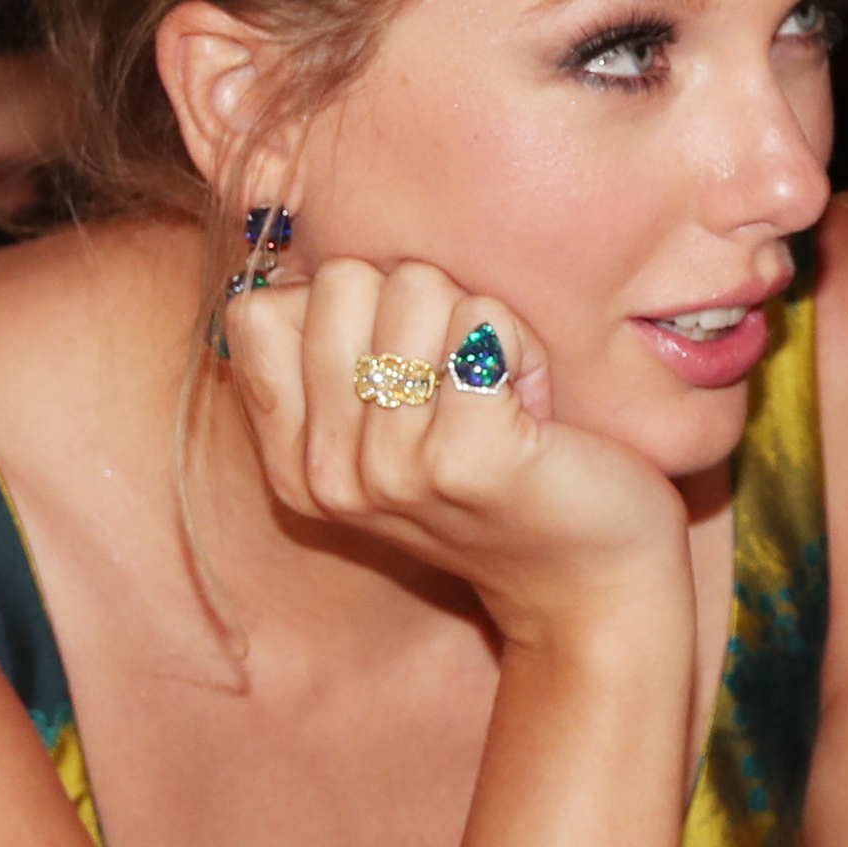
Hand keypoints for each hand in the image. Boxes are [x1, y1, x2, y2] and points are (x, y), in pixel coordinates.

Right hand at [221, 255, 688, 642]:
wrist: (590, 585)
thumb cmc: (500, 480)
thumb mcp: (387, 432)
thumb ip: (333, 361)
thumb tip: (291, 261)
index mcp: (293, 465)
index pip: (257, 311)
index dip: (346, 309)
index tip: (404, 374)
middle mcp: (327, 474)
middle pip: (343, 281)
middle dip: (421, 308)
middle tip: (464, 385)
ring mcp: (392, 470)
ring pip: (416, 288)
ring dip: (480, 326)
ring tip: (501, 399)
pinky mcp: (467, 457)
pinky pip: (483, 319)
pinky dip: (521, 345)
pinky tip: (535, 408)